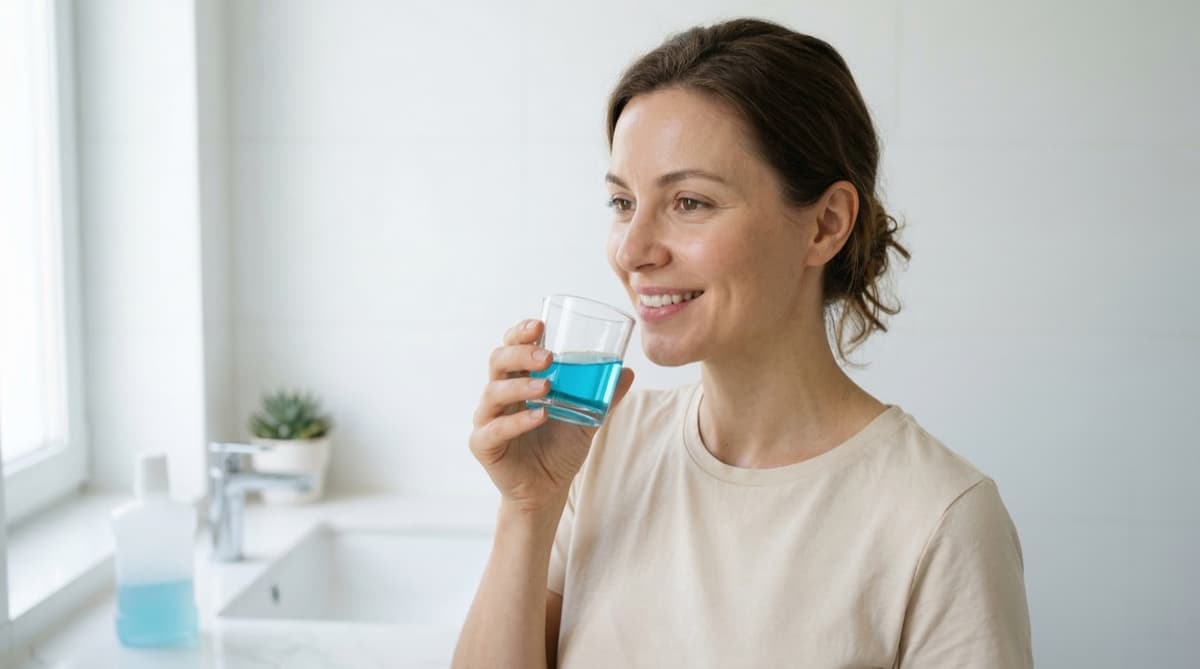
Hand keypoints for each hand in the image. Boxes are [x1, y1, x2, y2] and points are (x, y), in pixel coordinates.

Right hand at [469, 318, 634, 512]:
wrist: (548, 489)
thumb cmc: (561, 447)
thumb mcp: (587, 418)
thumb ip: (604, 396)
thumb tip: (628, 372)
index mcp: (518, 379)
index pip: (511, 346)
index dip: (520, 332)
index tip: (540, 324)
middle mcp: (499, 394)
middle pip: (498, 361)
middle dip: (520, 352)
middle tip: (548, 356)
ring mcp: (487, 418)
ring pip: (493, 392)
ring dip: (520, 385)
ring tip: (547, 386)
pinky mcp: (483, 445)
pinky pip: (495, 428)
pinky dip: (518, 421)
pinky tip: (540, 415)